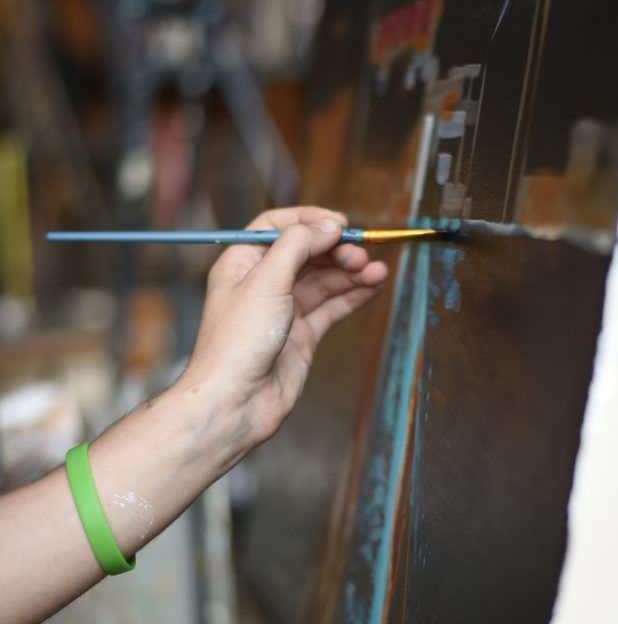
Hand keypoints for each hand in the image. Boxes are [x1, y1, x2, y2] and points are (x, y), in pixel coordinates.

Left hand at [180, 206, 388, 454]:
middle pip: (306, 252)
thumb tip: (327, 226)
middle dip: (335, 249)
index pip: (276, 226)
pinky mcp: (301, 335)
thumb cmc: (236, 343)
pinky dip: (353, 295)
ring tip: (376, 271)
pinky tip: (373, 286)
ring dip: (351, 272)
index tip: (339, 224)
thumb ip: (297, 246)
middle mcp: (262, 283)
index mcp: (242, 263)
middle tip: (360, 253)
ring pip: (323, 280)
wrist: (235, 402)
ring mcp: (283, 310)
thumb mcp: (266, 281)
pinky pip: (331, 307)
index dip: (308, 221)